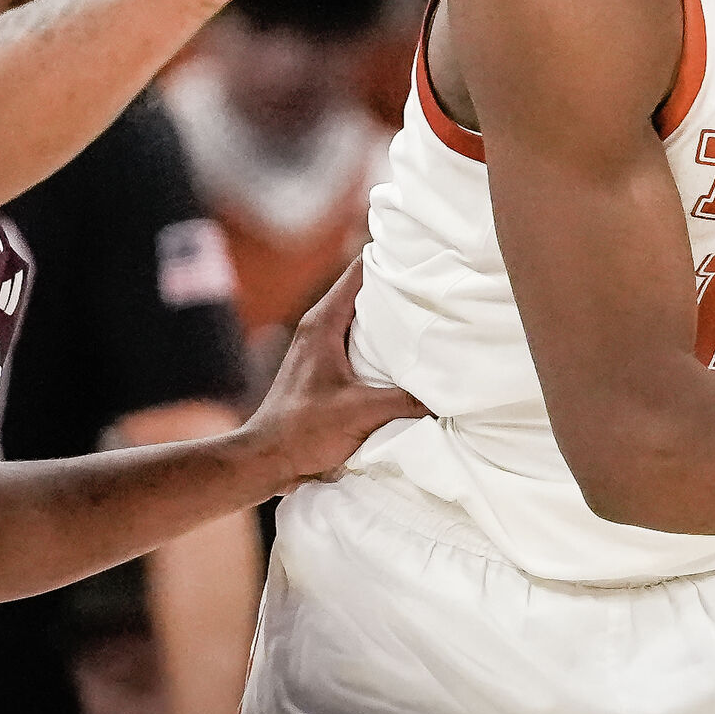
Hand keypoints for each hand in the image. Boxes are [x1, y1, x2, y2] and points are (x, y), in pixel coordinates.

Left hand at [238, 262, 427, 490]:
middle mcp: (319, 326)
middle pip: (364, 290)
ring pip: (361, 317)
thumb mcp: (362, 412)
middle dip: (398, 286)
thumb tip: (448, 394)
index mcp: (323, 322)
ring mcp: (319, 346)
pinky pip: (357, 340)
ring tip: (428, 315)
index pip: (359, 270)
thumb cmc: (304, 430)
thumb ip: (406, 401)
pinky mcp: (322, 367)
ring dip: (390, 317)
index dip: (390, 257)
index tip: (423, 255)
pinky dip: (380, 341)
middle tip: (436, 285)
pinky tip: (404, 354)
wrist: (266, 459)